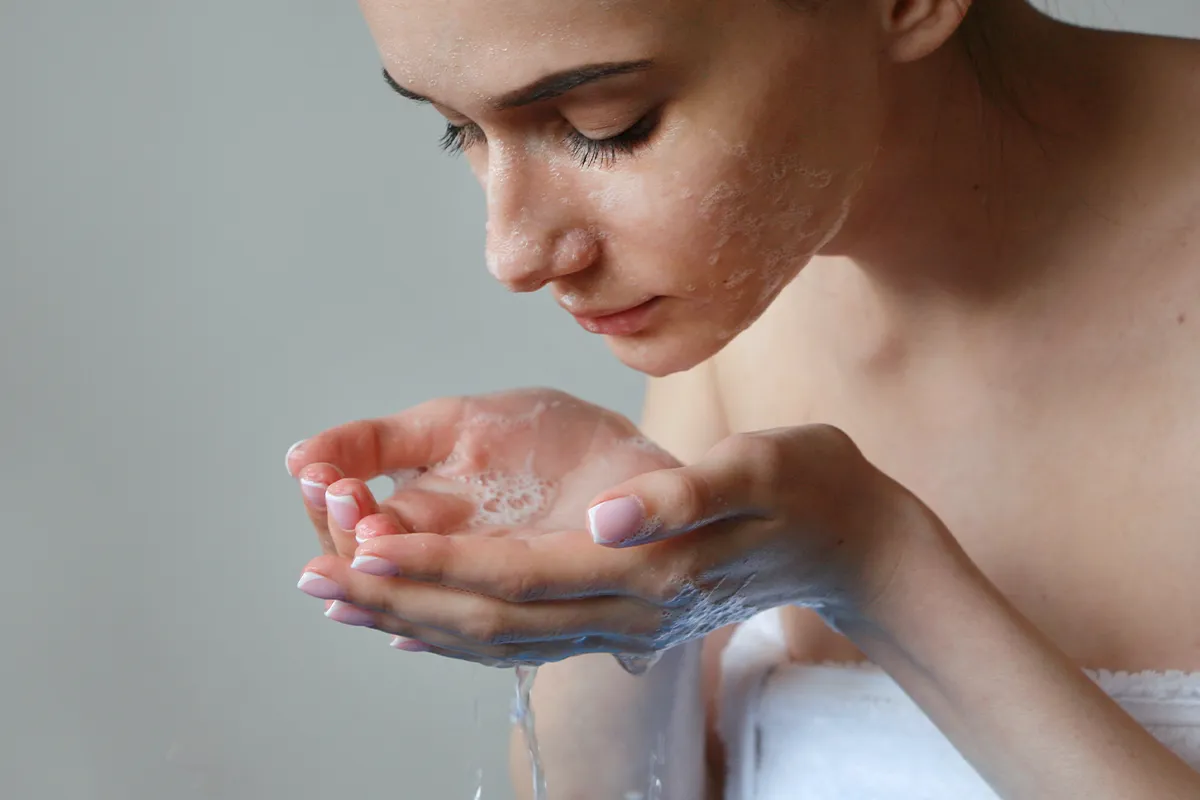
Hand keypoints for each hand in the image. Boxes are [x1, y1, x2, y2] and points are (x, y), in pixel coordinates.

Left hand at [294, 419, 926, 665]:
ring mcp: (624, 628)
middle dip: (399, 600)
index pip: (518, 576)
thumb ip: (681, 495)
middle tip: (316, 583)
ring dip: (416, 622)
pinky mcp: (624, 621)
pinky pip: (528, 639)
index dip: (436, 564)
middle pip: (492, 619)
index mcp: (647, 570)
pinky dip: (464, 636)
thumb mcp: (761, 470)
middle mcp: (626, 613)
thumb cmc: (808, 490)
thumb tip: (606, 519)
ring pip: (500, 638)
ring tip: (341, 604)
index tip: (360, 548)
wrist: (853, 543)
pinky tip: (418, 628)